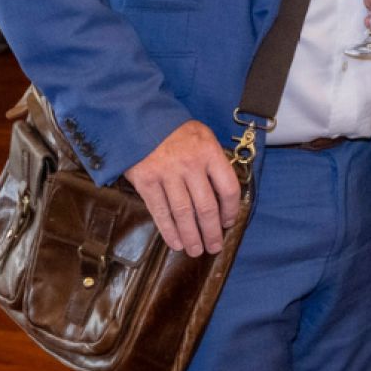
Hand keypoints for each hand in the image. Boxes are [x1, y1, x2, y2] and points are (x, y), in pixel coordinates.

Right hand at [123, 120, 241, 256]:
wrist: (141, 119)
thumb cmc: (176, 131)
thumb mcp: (203, 137)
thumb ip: (213, 162)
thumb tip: (222, 193)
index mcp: (210, 153)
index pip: (227, 188)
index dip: (230, 209)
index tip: (228, 222)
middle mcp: (191, 166)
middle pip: (206, 206)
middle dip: (211, 231)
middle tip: (214, 247)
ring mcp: (168, 174)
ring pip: (183, 213)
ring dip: (191, 236)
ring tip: (195, 251)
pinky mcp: (147, 182)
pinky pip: (160, 211)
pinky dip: (169, 230)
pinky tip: (175, 242)